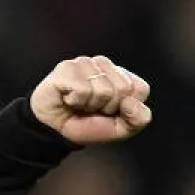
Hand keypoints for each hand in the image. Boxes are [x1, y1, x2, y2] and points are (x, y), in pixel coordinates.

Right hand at [29, 55, 151, 144]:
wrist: (54, 130)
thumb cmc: (86, 125)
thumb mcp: (119, 129)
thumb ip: (137, 119)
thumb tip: (131, 103)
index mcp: (120, 76)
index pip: (140, 89)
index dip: (126, 108)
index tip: (111, 112)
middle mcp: (104, 65)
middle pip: (123, 89)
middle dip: (108, 107)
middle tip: (92, 109)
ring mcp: (85, 63)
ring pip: (103, 90)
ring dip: (90, 105)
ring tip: (79, 104)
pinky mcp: (67, 67)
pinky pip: (83, 89)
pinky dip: (76, 102)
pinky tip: (68, 99)